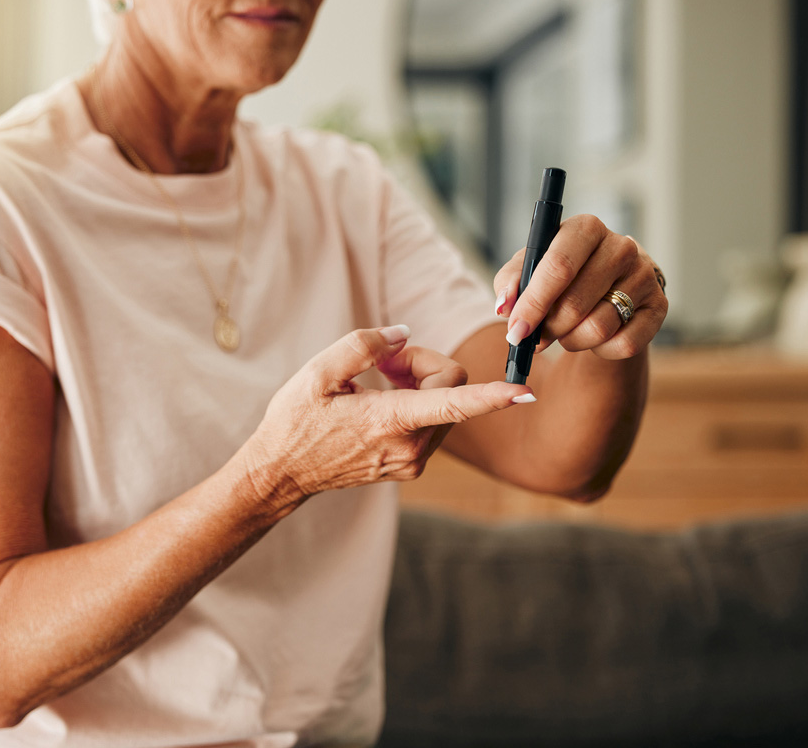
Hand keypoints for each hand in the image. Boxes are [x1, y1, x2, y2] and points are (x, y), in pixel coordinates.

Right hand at [241, 326, 532, 501]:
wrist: (283, 473)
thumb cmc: (296, 420)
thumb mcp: (317, 373)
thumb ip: (364, 346)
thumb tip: (402, 334)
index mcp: (389, 422)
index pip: (455, 404)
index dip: (492, 396)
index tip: (524, 392)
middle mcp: (409, 447)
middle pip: (451, 386)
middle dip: (423, 364)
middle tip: (382, 363)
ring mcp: (412, 461)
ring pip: (445, 404)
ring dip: (419, 383)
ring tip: (376, 383)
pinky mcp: (410, 466)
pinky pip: (433, 421)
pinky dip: (415, 402)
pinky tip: (379, 402)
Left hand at [493, 214, 667, 358]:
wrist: (608, 286)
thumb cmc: (561, 276)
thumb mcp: (530, 269)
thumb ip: (511, 282)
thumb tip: (505, 306)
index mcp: (585, 228)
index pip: (558, 267)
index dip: (533, 304)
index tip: (515, 331)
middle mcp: (621, 246)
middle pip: (575, 303)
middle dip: (549, 329)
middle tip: (537, 337)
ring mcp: (645, 276)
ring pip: (598, 328)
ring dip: (572, 341)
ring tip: (566, 333)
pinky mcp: (659, 307)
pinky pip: (624, 344)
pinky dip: (601, 350)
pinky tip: (593, 338)